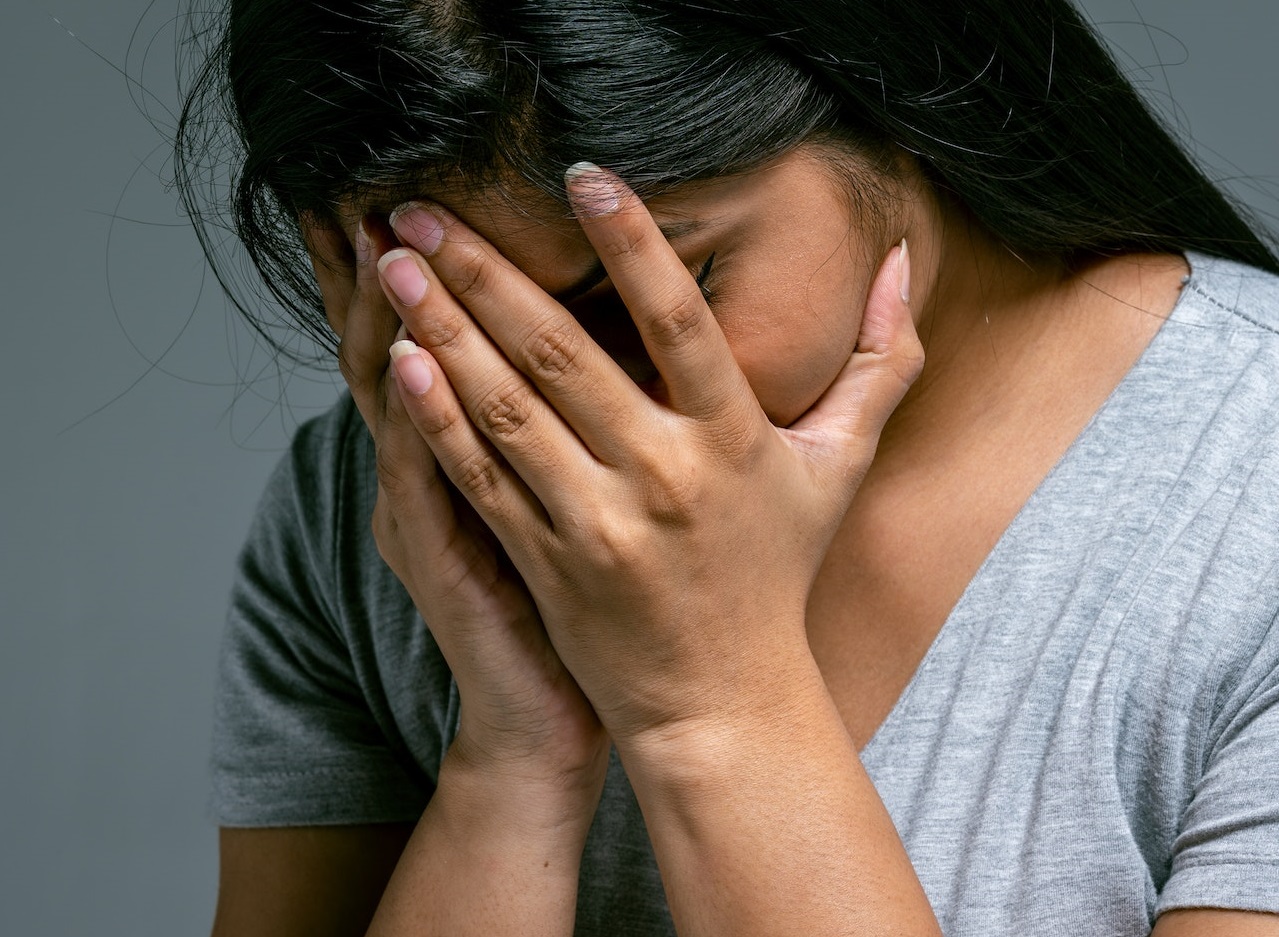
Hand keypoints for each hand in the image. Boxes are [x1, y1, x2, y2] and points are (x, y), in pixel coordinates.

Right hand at [302, 215, 608, 803]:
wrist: (548, 709)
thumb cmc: (574, 597)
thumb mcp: (562, 494)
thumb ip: (569, 417)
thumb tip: (627, 335)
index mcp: (472, 448)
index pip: (434, 341)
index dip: (425, 274)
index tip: (427, 195)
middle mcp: (433, 471)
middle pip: (394, 352)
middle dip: (388, 274)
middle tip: (383, 192)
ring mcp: (427, 513)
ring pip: (399, 401)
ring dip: (391, 323)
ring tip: (390, 246)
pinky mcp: (442, 561)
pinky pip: (423, 479)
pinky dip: (416, 420)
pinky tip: (410, 362)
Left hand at [378, 165, 921, 746]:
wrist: (721, 700)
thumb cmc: (775, 572)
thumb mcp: (841, 467)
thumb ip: (877, 363)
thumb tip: (904, 263)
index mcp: (734, 441)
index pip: (680, 324)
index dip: (633, 243)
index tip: (582, 175)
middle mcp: (662, 476)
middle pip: (561, 354)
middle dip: (486, 271)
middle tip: (426, 205)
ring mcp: (596, 523)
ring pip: (506, 408)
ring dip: (443, 329)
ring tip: (395, 265)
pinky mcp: (546, 561)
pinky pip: (482, 477)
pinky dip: (438, 418)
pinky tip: (400, 362)